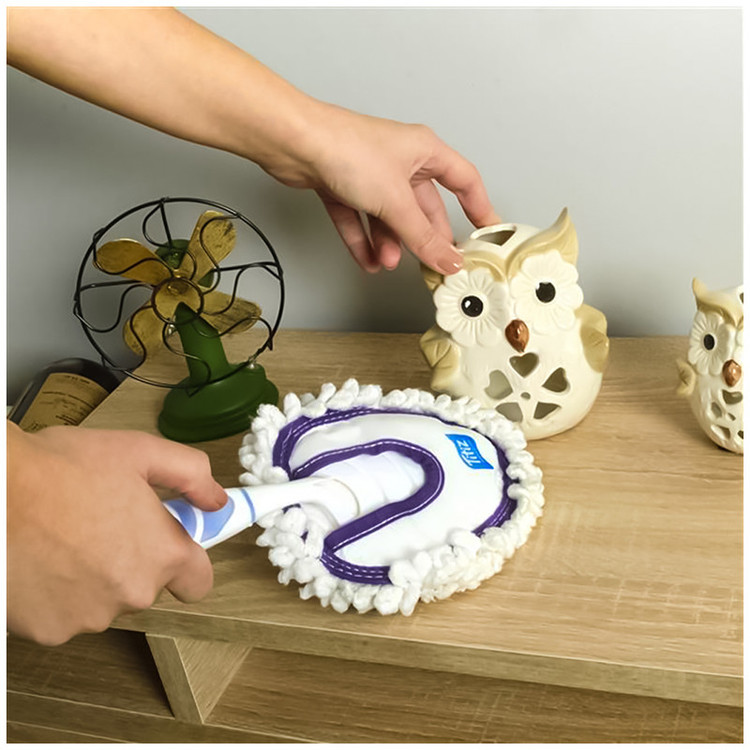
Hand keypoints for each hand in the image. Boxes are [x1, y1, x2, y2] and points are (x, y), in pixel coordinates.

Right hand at [7, 422, 226, 645]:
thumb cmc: (62, 468)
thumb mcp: (140, 452)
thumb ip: (191, 475)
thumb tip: (217, 501)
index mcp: (162, 554)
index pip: (199, 581)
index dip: (187, 561)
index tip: (170, 542)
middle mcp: (132, 594)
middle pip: (146, 585)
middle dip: (132, 559)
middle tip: (103, 522)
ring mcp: (89, 617)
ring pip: (103, 600)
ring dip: (93, 576)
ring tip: (65, 536)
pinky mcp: (48, 631)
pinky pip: (65, 613)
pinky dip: (57, 593)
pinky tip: (42, 560)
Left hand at [260, 102, 500, 273]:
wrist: (294, 143)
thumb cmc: (347, 150)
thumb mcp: (396, 202)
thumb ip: (423, 237)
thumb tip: (449, 260)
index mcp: (424, 151)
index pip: (464, 181)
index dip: (478, 207)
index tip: (487, 233)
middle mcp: (399, 161)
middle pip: (422, 207)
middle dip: (423, 238)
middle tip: (431, 264)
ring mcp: (370, 174)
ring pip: (389, 217)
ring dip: (389, 244)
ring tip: (386, 264)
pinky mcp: (343, 186)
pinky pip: (360, 220)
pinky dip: (363, 241)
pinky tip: (366, 262)